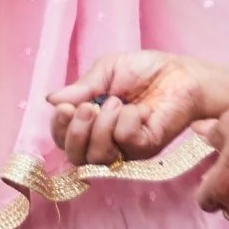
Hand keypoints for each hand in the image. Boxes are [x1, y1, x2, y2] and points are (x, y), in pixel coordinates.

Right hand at [44, 51, 228, 167]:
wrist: (179, 72)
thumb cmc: (144, 70)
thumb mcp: (104, 72)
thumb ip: (80, 89)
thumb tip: (50, 100)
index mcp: (92, 123)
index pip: (64, 140)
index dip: (59, 129)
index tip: (63, 108)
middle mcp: (106, 141)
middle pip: (76, 158)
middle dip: (75, 133)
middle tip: (88, 108)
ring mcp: (126, 148)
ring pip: (98, 156)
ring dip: (101, 126)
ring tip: (116, 102)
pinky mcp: (147, 148)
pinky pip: (125, 142)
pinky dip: (125, 122)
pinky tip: (137, 109)